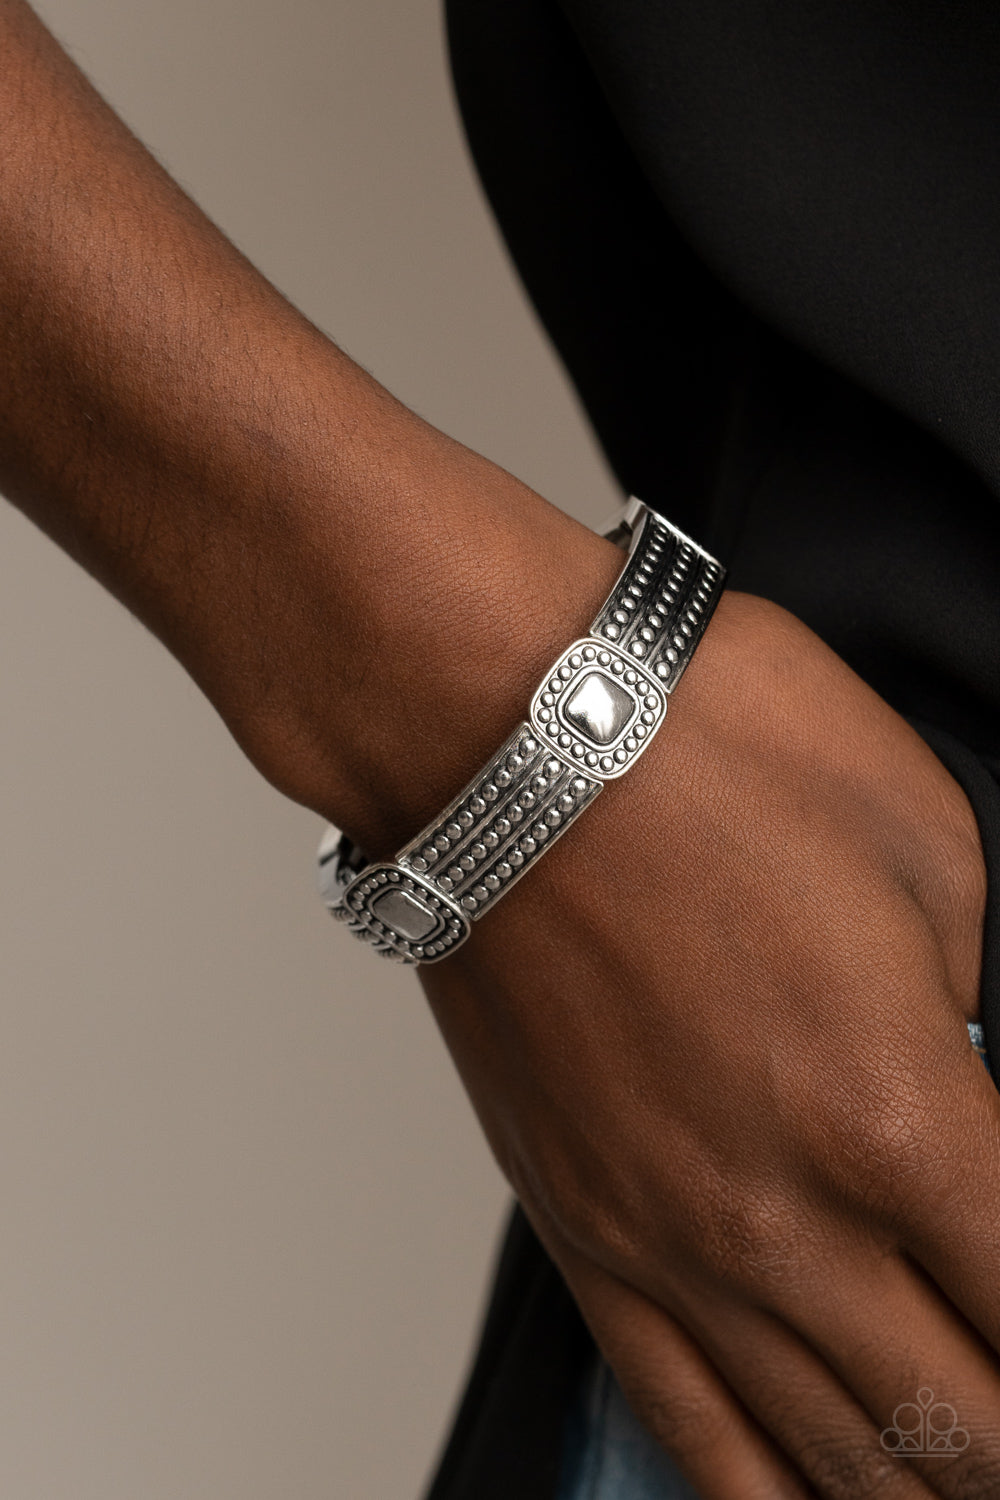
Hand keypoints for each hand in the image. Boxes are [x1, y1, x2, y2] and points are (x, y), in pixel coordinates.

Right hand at [420, 588, 997, 1498]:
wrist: (503, 733)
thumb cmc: (703, 751)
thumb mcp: (926, 843)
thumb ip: (969, 1002)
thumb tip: (963, 1074)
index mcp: (896, 1115)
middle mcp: (779, 1216)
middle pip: (955, 1427)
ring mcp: (665, 1237)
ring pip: (825, 1454)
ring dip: (918, 1494)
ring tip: (960, 1490)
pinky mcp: (579, 1226)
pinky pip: (680, 1416)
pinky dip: (762, 1494)